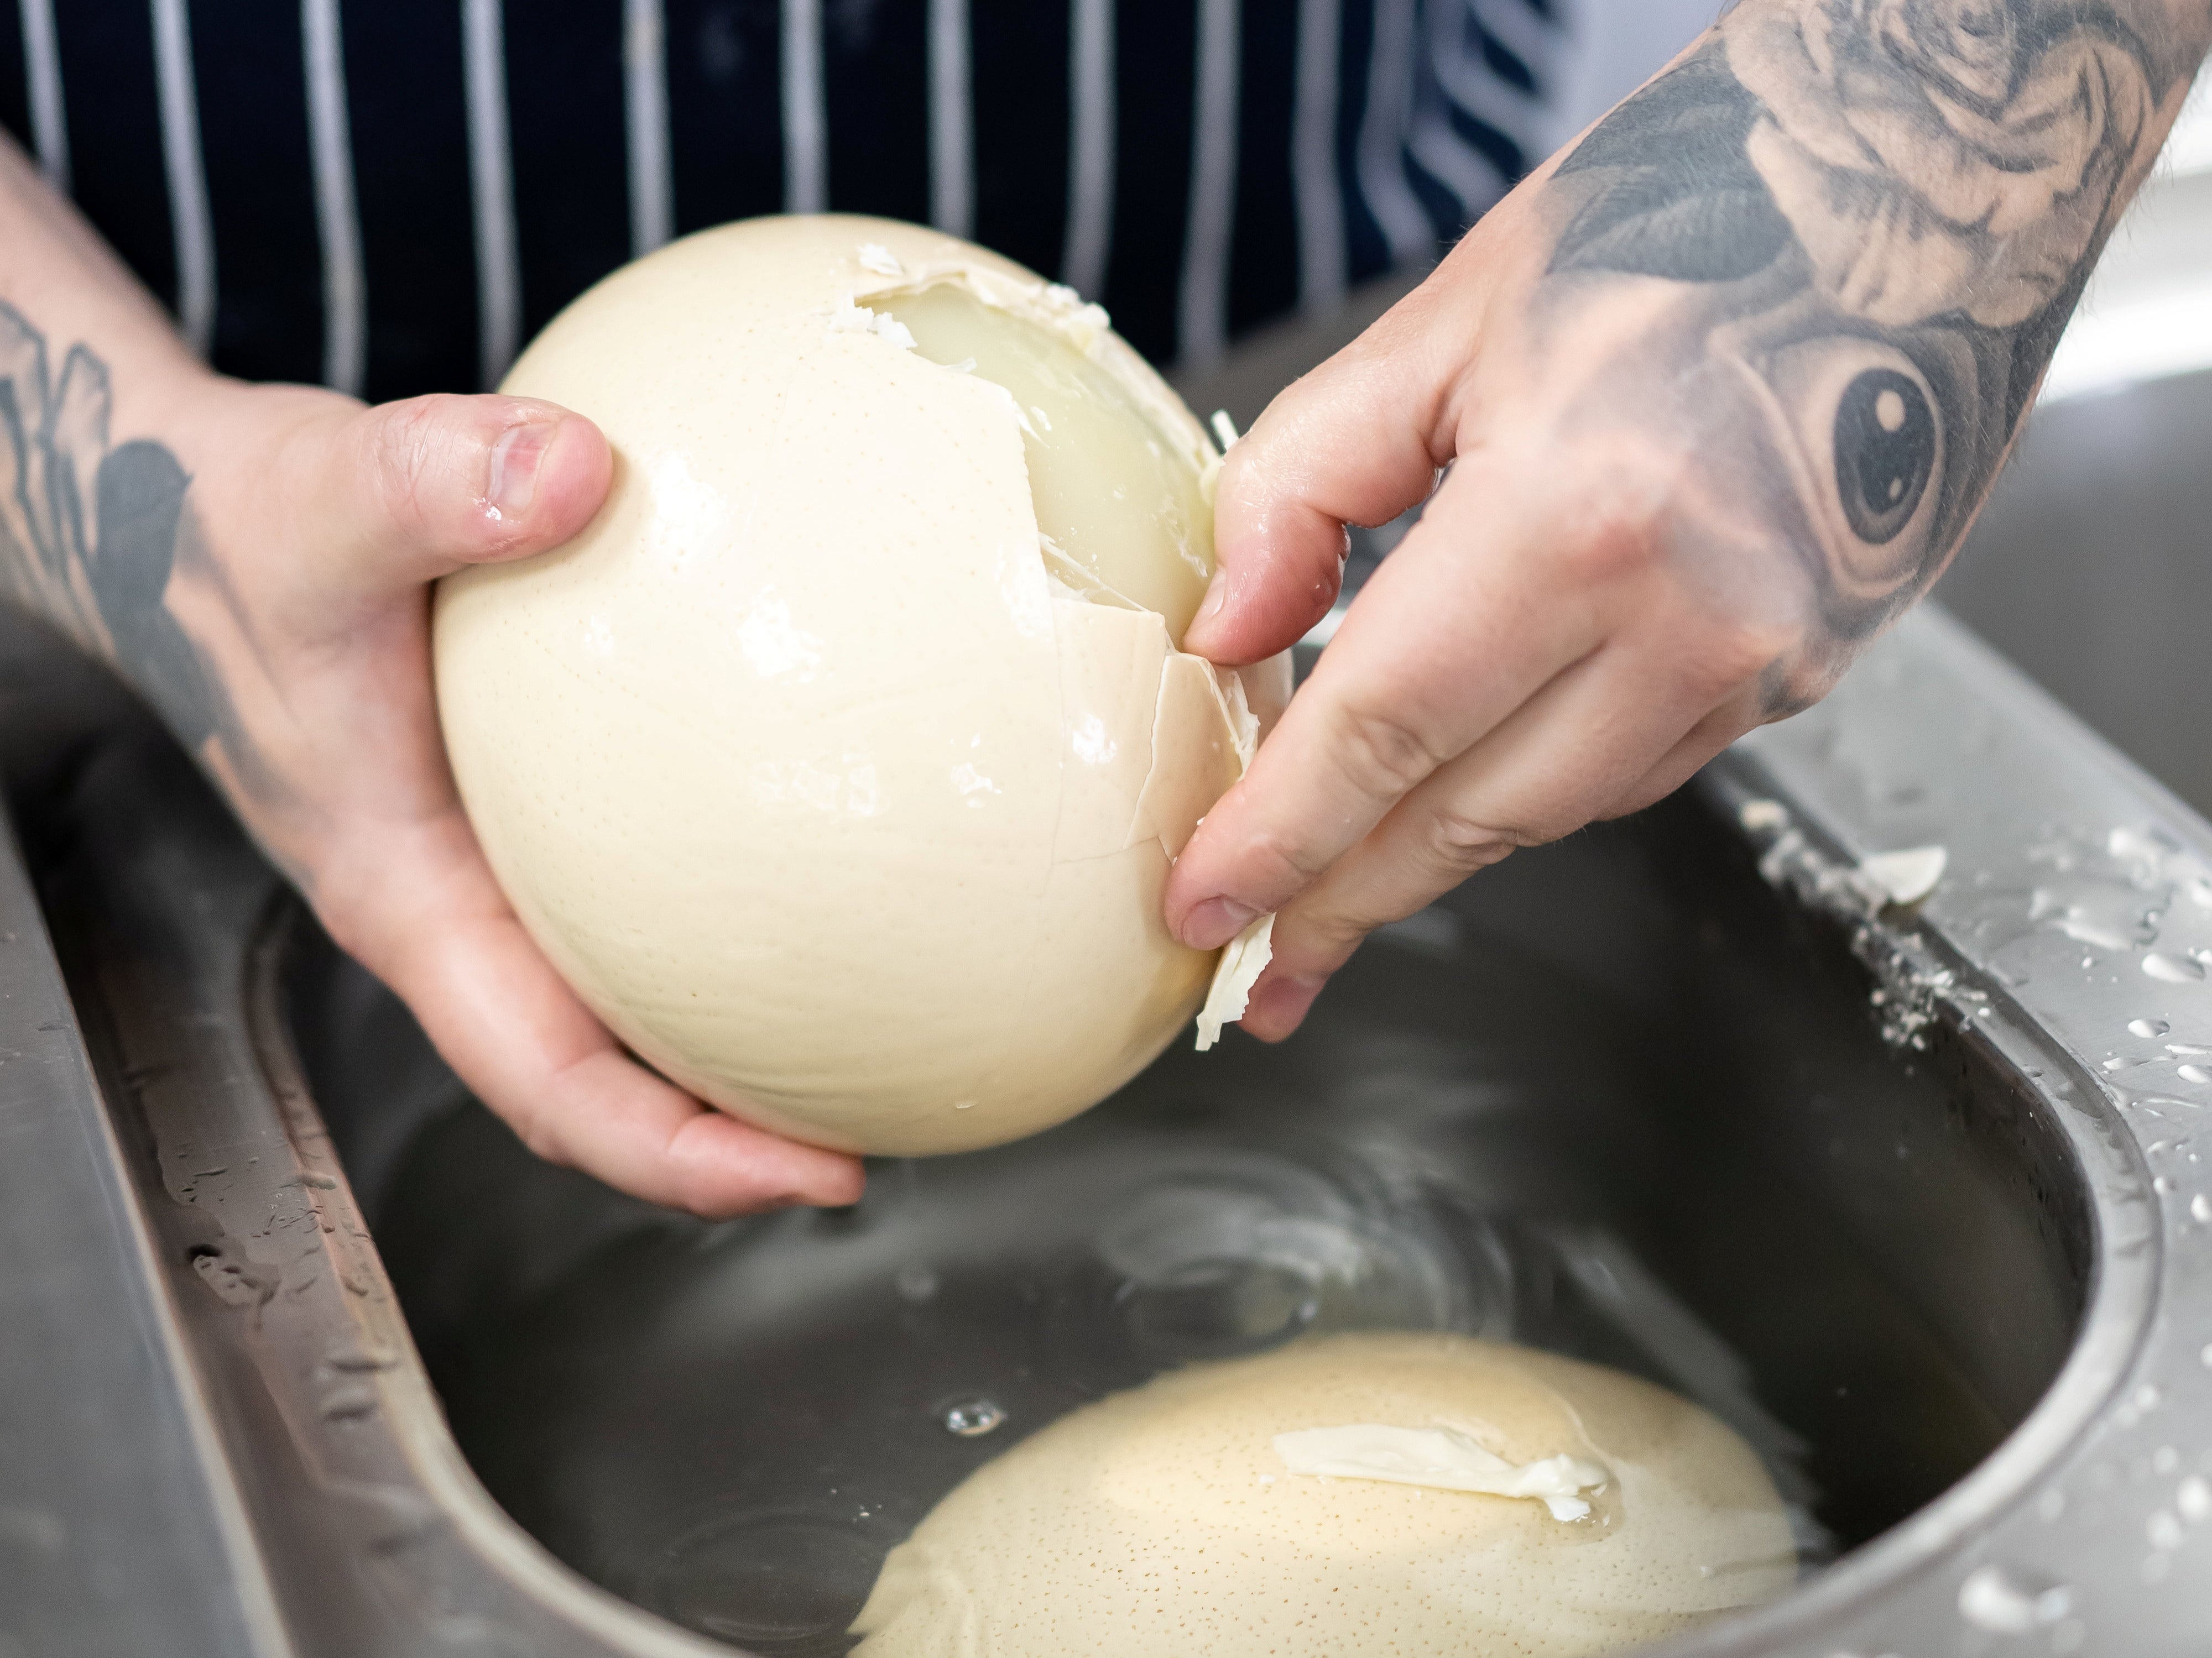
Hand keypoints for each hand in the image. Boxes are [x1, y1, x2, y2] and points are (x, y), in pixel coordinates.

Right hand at [141, 377, 865, 1214]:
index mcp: (412, 901)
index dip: (681, 1159)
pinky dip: (732, 901)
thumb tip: (576, 467)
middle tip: (894, 1122)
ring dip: (748, 1030)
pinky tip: (827, 850)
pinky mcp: (529, 806)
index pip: (552, 1089)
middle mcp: (463, 910)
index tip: (812, 1177)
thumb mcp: (318, 501)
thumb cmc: (232, 532)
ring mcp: (498, 865)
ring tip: (891, 1024)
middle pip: (616, 1079)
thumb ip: (431, 483)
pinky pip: (643, 887)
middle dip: (745, 1129)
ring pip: (635, 994)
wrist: (185, 514)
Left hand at [1166, 8, 2196, 1039]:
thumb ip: (1304, 484)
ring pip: (1553, 814)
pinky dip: (1533, 791)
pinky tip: (1467, 796)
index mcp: (1581, 518)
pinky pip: (1633, 770)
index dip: (1279, 839)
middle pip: (1467, 815)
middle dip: (1345, 902)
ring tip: (1337, 900)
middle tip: (1262, 971)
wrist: (1914, 197)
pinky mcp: (1806, 667)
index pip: (1381, 731)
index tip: (1203, 909)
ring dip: (1436, 861)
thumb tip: (1228, 635)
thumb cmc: (1686, 220)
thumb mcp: (1445, 321)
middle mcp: (1690, 616)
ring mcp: (1765, 657)